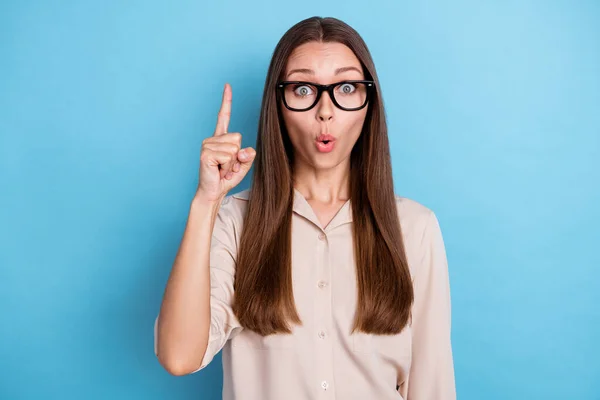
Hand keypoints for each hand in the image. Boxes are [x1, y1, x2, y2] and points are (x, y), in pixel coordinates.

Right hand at [195, 83, 255, 202]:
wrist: (214, 192)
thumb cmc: (226, 178)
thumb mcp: (243, 165)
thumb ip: (248, 155)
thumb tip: (244, 150)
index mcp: (221, 138)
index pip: (224, 116)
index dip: (226, 101)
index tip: (227, 86)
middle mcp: (212, 138)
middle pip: (238, 138)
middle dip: (238, 155)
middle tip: (228, 166)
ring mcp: (207, 144)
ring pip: (234, 148)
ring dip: (232, 163)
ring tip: (223, 169)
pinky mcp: (206, 153)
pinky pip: (228, 156)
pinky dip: (227, 166)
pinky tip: (218, 170)